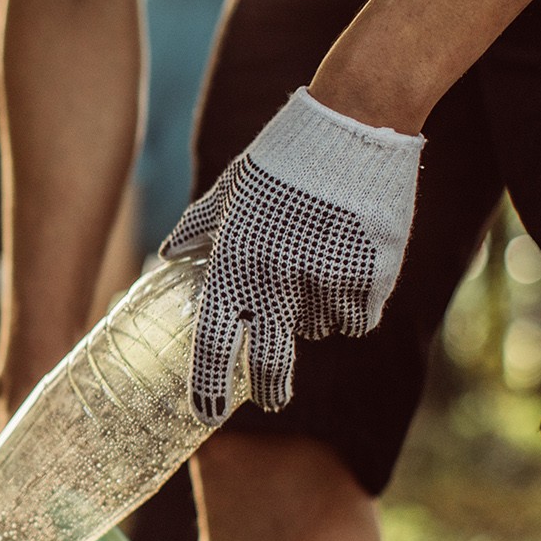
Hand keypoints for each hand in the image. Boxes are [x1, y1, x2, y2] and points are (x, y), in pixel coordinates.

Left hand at [159, 87, 422, 426]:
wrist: (353, 125)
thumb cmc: (284, 156)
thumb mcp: (229, 189)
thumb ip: (198, 229)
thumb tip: (169, 254)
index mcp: (233, 266)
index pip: (213, 345)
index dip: (208, 388)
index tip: (206, 415)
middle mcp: (275, 284)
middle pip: (272, 365)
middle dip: (272, 391)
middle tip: (274, 400)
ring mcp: (325, 285)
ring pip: (320, 330)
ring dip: (317, 313)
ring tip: (320, 262)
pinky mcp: (370, 280)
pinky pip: (359, 317)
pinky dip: (355, 303)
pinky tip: (352, 265)